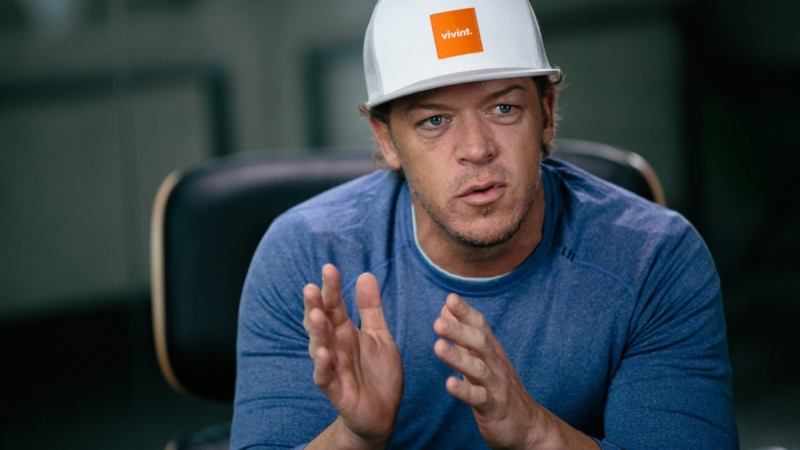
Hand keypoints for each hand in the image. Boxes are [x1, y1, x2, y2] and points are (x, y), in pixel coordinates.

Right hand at [303, 264, 402, 447]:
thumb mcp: (379, 335)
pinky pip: (325, 377)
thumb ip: (371, 308)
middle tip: (311, 288)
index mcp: (344, 331)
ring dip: (317, 332)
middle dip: (315, 306)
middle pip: (321, 323)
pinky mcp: (336, 390)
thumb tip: (365, 274)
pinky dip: (323, 366)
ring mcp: (333, 367)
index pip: (334, 305)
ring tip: (316, 315)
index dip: (331, 288)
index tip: (329, 268)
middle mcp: (334, 346)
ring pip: (319, 347)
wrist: (382, 412)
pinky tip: (324, 353)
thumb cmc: (377, 372)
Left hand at [433, 294, 596, 449]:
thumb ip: (463, 334)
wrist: (527, 424)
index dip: (466, 312)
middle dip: (459, 331)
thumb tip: (446, 308)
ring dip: (458, 357)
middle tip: (438, 322)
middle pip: (480, 343)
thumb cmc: (497, 386)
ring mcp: (496, 385)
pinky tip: (449, 384)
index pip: (480, 326)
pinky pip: (479, 398)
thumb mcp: (480, 357)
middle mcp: (495, 363)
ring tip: (438, 347)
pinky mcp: (494, 408)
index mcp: (491, 350)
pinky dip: (464, 391)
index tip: (450, 298)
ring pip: (478, 369)